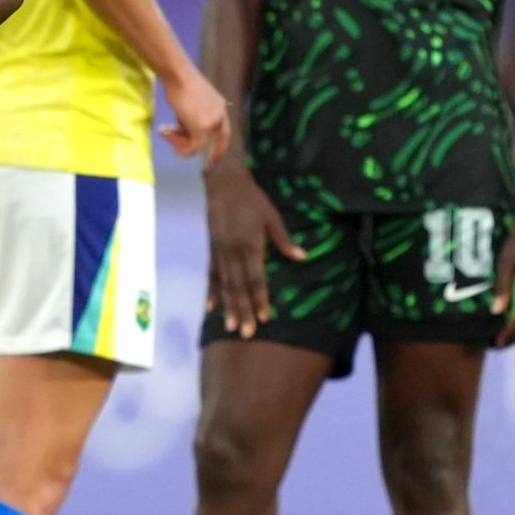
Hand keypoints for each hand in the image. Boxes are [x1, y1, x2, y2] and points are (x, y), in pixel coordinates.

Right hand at [161, 69, 231, 167]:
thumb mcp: (192, 100)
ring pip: (202, 145)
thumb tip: (183, 126)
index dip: (220, 144)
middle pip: (222, 141)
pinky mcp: (202, 129)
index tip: (213, 153)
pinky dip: (182, 148)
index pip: (224, 130)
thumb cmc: (180, 81)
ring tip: (168, 136)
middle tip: (208, 165)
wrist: (178, 75)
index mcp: (220, 106)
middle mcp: (220, 115)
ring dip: (183, 144)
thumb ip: (193, 113)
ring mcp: (212, 123)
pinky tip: (172, 144)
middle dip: (215, 155)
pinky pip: (192, 147)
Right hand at [204, 164, 306, 337]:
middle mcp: (232, 251)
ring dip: (228, 306)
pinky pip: (212, 274)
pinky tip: (212, 307)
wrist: (223, 181)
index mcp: (250, 243)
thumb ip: (284, 239)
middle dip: (244, 310)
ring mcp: (220, 251)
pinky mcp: (212, 248)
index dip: (260, 298)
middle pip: (239, 286)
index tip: (264, 317)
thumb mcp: (272, 216)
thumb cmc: (253, 198)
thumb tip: (302, 257)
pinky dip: (212, 291)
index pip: (256, 278)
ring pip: (225, 284)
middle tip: (247, 333)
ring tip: (231, 326)